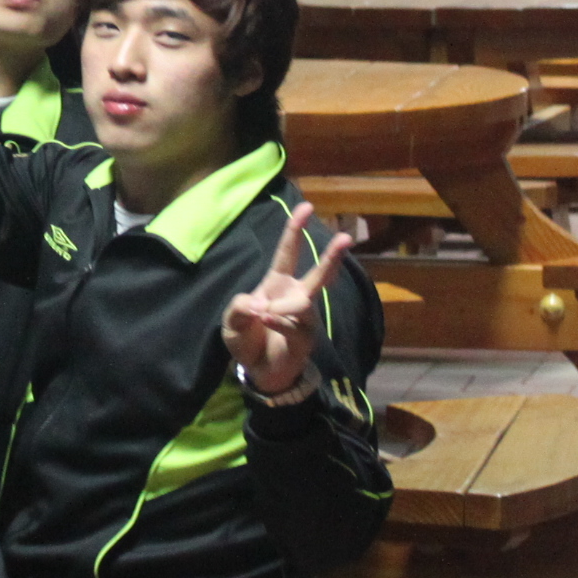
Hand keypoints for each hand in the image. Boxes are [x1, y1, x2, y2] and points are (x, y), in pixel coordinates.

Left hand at [221, 202, 356, 399]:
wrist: (257, 371)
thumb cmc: (247, 339)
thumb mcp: (231, 321)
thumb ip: (238, 307)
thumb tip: (260, 305)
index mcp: (277, 284)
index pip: (288, 252)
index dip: (295, 230)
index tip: (307, 206)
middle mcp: (296, 296)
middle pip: (318, 273)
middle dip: (332, 256)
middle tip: (346, 238)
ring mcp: (305, 318)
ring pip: (302, 303)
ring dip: (279, 309)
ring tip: (263, 316)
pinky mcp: (306, 338)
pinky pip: (294, 325)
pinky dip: (277, 323)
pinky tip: (266, 322)